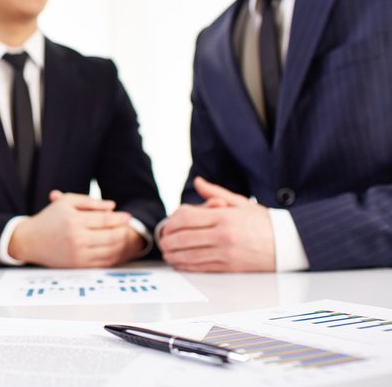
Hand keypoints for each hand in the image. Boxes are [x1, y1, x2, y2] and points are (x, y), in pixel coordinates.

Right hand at [8, 190, 143, 267]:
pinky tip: (116, 249)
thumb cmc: (50, 218)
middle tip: (129, 227)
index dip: (119, 218)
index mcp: (74, 220)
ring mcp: (78, 254)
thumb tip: (112, 206)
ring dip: (121, 244)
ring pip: (109, 250)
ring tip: (125, 237)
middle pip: (111, 236)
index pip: (105, 219)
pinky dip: (113, 256)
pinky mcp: (78, 265)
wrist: (30, 240)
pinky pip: (102, 262)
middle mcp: (77, 238)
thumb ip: (89, 202)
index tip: (128, 216)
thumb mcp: (67, 202)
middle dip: (123, 231)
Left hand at [158, 177, 274, 271]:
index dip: (171, 222)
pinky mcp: (229, 268)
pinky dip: (185, 265)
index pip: (187, 218)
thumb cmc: (264, 223)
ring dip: (173, 254)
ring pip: (188, 255)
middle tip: (162, 240)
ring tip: (167, 252)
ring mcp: (225, 254)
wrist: (289, 245)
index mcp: (224, 217)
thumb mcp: (241, 203)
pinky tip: (179, 262)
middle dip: (168, 239)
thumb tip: (198, 182)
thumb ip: (215, 193)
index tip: (167, 224)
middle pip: (183, 238)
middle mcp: (223, 236)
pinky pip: (200, 268)